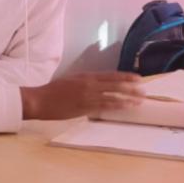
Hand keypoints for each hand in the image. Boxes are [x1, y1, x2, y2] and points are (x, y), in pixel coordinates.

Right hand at [21, 72, 143, 119]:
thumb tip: (97, 86)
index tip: (138, 78)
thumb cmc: (52, 92)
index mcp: (86, 76)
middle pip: (116, 84)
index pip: (111, 75)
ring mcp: (87, 95)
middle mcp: (89, 83)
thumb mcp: (71, 81)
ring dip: (128, 98)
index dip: (126, 76)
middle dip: (131, 87)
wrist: (39, 100)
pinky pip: (105, 106)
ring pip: (113, 95)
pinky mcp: (84, 107)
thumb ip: (85, 82)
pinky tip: (126, 107)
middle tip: (144, 91)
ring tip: (140, 100)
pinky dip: (117, 106)